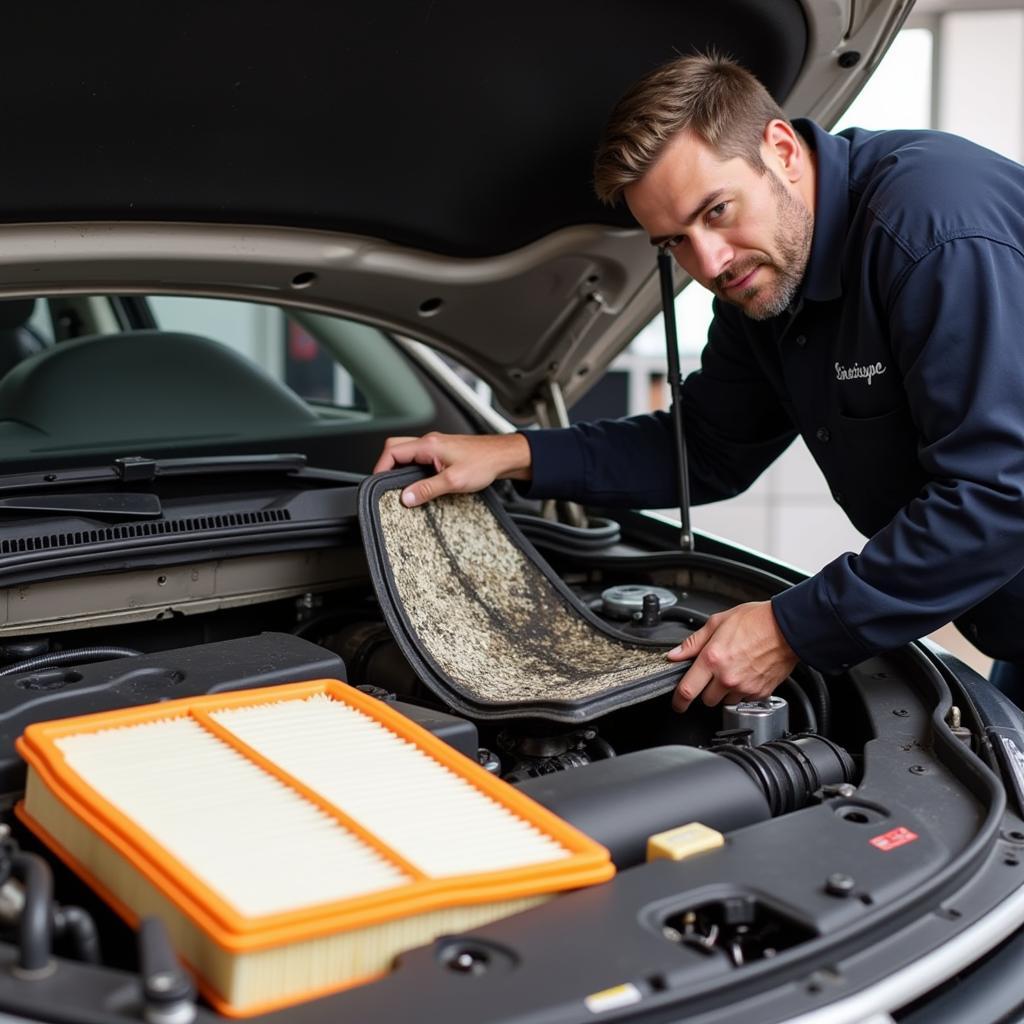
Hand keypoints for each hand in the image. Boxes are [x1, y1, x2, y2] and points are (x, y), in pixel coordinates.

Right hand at [372, 432, 531, 506]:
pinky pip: (418, 457)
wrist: (503, 456)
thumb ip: (427, 489)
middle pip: (395, 448)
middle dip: (386, 466)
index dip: (380, 468)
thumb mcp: (453, 481)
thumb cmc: (484, 462)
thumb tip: (406, 497)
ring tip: (401, 485)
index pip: (392, 451)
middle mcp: (430, 441)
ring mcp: (435, 446)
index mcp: (429, 444)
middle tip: (385, 485)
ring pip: (406, 452)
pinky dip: (412, 468)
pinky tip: (419, 481)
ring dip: (400, 468)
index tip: (378, 484)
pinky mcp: (442, 452)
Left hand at [666, 601, 796, 711]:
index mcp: (713, 659)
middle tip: (713, 674)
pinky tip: (747, 673)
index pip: (687, 691)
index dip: (679, 701)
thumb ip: (693, 643)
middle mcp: (727, 677)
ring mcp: (745, 688)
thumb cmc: (756, 621)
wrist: (788, 627)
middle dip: (706, 690)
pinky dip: (743, 691)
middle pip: (707, 700)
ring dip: (725, 691)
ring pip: (726, 701)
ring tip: (733, 670)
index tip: (678, 703)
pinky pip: (745, 700)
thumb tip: (675, 655)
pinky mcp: (760, 693)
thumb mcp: (717, 623)